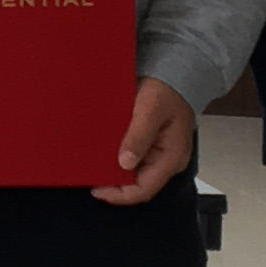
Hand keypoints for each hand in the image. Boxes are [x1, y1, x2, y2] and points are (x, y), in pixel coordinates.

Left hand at [93, 77, 196, 205]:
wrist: (174, 72)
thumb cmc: (166, 88)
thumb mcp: (150, 109)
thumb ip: (138, 136)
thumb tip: (125, 163)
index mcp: (172, 158)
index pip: (144, 190)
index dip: (118, 194)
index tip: (96, 189)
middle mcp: (167, 161)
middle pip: (138, 185)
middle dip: (114, 183)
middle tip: (91, 174)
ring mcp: (160, 155)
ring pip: (134, 174)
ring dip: (114, 171)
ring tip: (94, 164)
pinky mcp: (152, 146)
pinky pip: (134, 160)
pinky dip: (118, 159)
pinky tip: (104, 153)